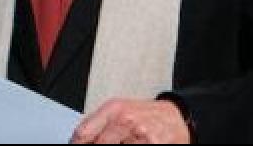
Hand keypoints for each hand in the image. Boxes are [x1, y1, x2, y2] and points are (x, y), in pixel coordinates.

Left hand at [71, 99, 190, 143]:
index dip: (76, 144)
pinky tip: (130, 144)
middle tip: (99, 145)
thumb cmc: (145, 114)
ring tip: (121, 142)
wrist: (176, 117)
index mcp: (113, 109)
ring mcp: (141, 136)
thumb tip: (77, 140)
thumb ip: (97, 124)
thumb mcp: (119, 111)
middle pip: (99, 145)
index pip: (83, 132)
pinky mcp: (153, 145)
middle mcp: (126, 121)